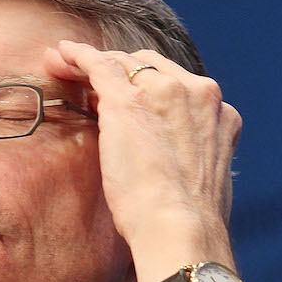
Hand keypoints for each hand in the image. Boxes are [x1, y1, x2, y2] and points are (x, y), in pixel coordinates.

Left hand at [45, 41, 241, 281]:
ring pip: (123, 62)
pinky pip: (98, 64)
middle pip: (151, 67)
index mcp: (220, 115)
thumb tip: (168, 164)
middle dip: (122, 71)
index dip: (149, 88)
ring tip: (65, 63)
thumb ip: (189, 158)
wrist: (181, 229)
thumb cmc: (188, 222)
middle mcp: (197, 93)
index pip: (179, 86)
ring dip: (94, 62)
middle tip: (92, 81)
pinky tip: (61, 52)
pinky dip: (78, 55)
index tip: (131, 99)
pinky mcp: (127, 101)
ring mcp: (163, 92)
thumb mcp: (202, 181)